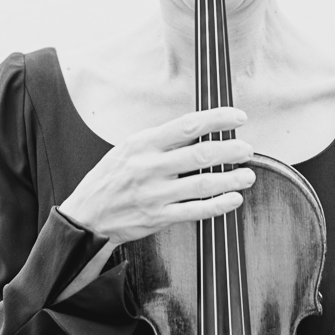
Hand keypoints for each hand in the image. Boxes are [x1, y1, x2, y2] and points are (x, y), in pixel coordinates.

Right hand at [59, 107, 254, 244]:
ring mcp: (154, 193)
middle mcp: (149, 166)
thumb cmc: (110, 178)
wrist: (86, 215)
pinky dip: (218, 205)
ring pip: (202, 185)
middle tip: (247, 149)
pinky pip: (195, 211)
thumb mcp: (128, 148)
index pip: (188, 125)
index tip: (238, 117)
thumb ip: (161, 140)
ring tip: (247, 175)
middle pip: (200, 155)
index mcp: (143, 143)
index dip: (218, 119)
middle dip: (230, 150)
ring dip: (230, 179)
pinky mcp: (158, 217)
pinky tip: (233, 200)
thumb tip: (199, 129)